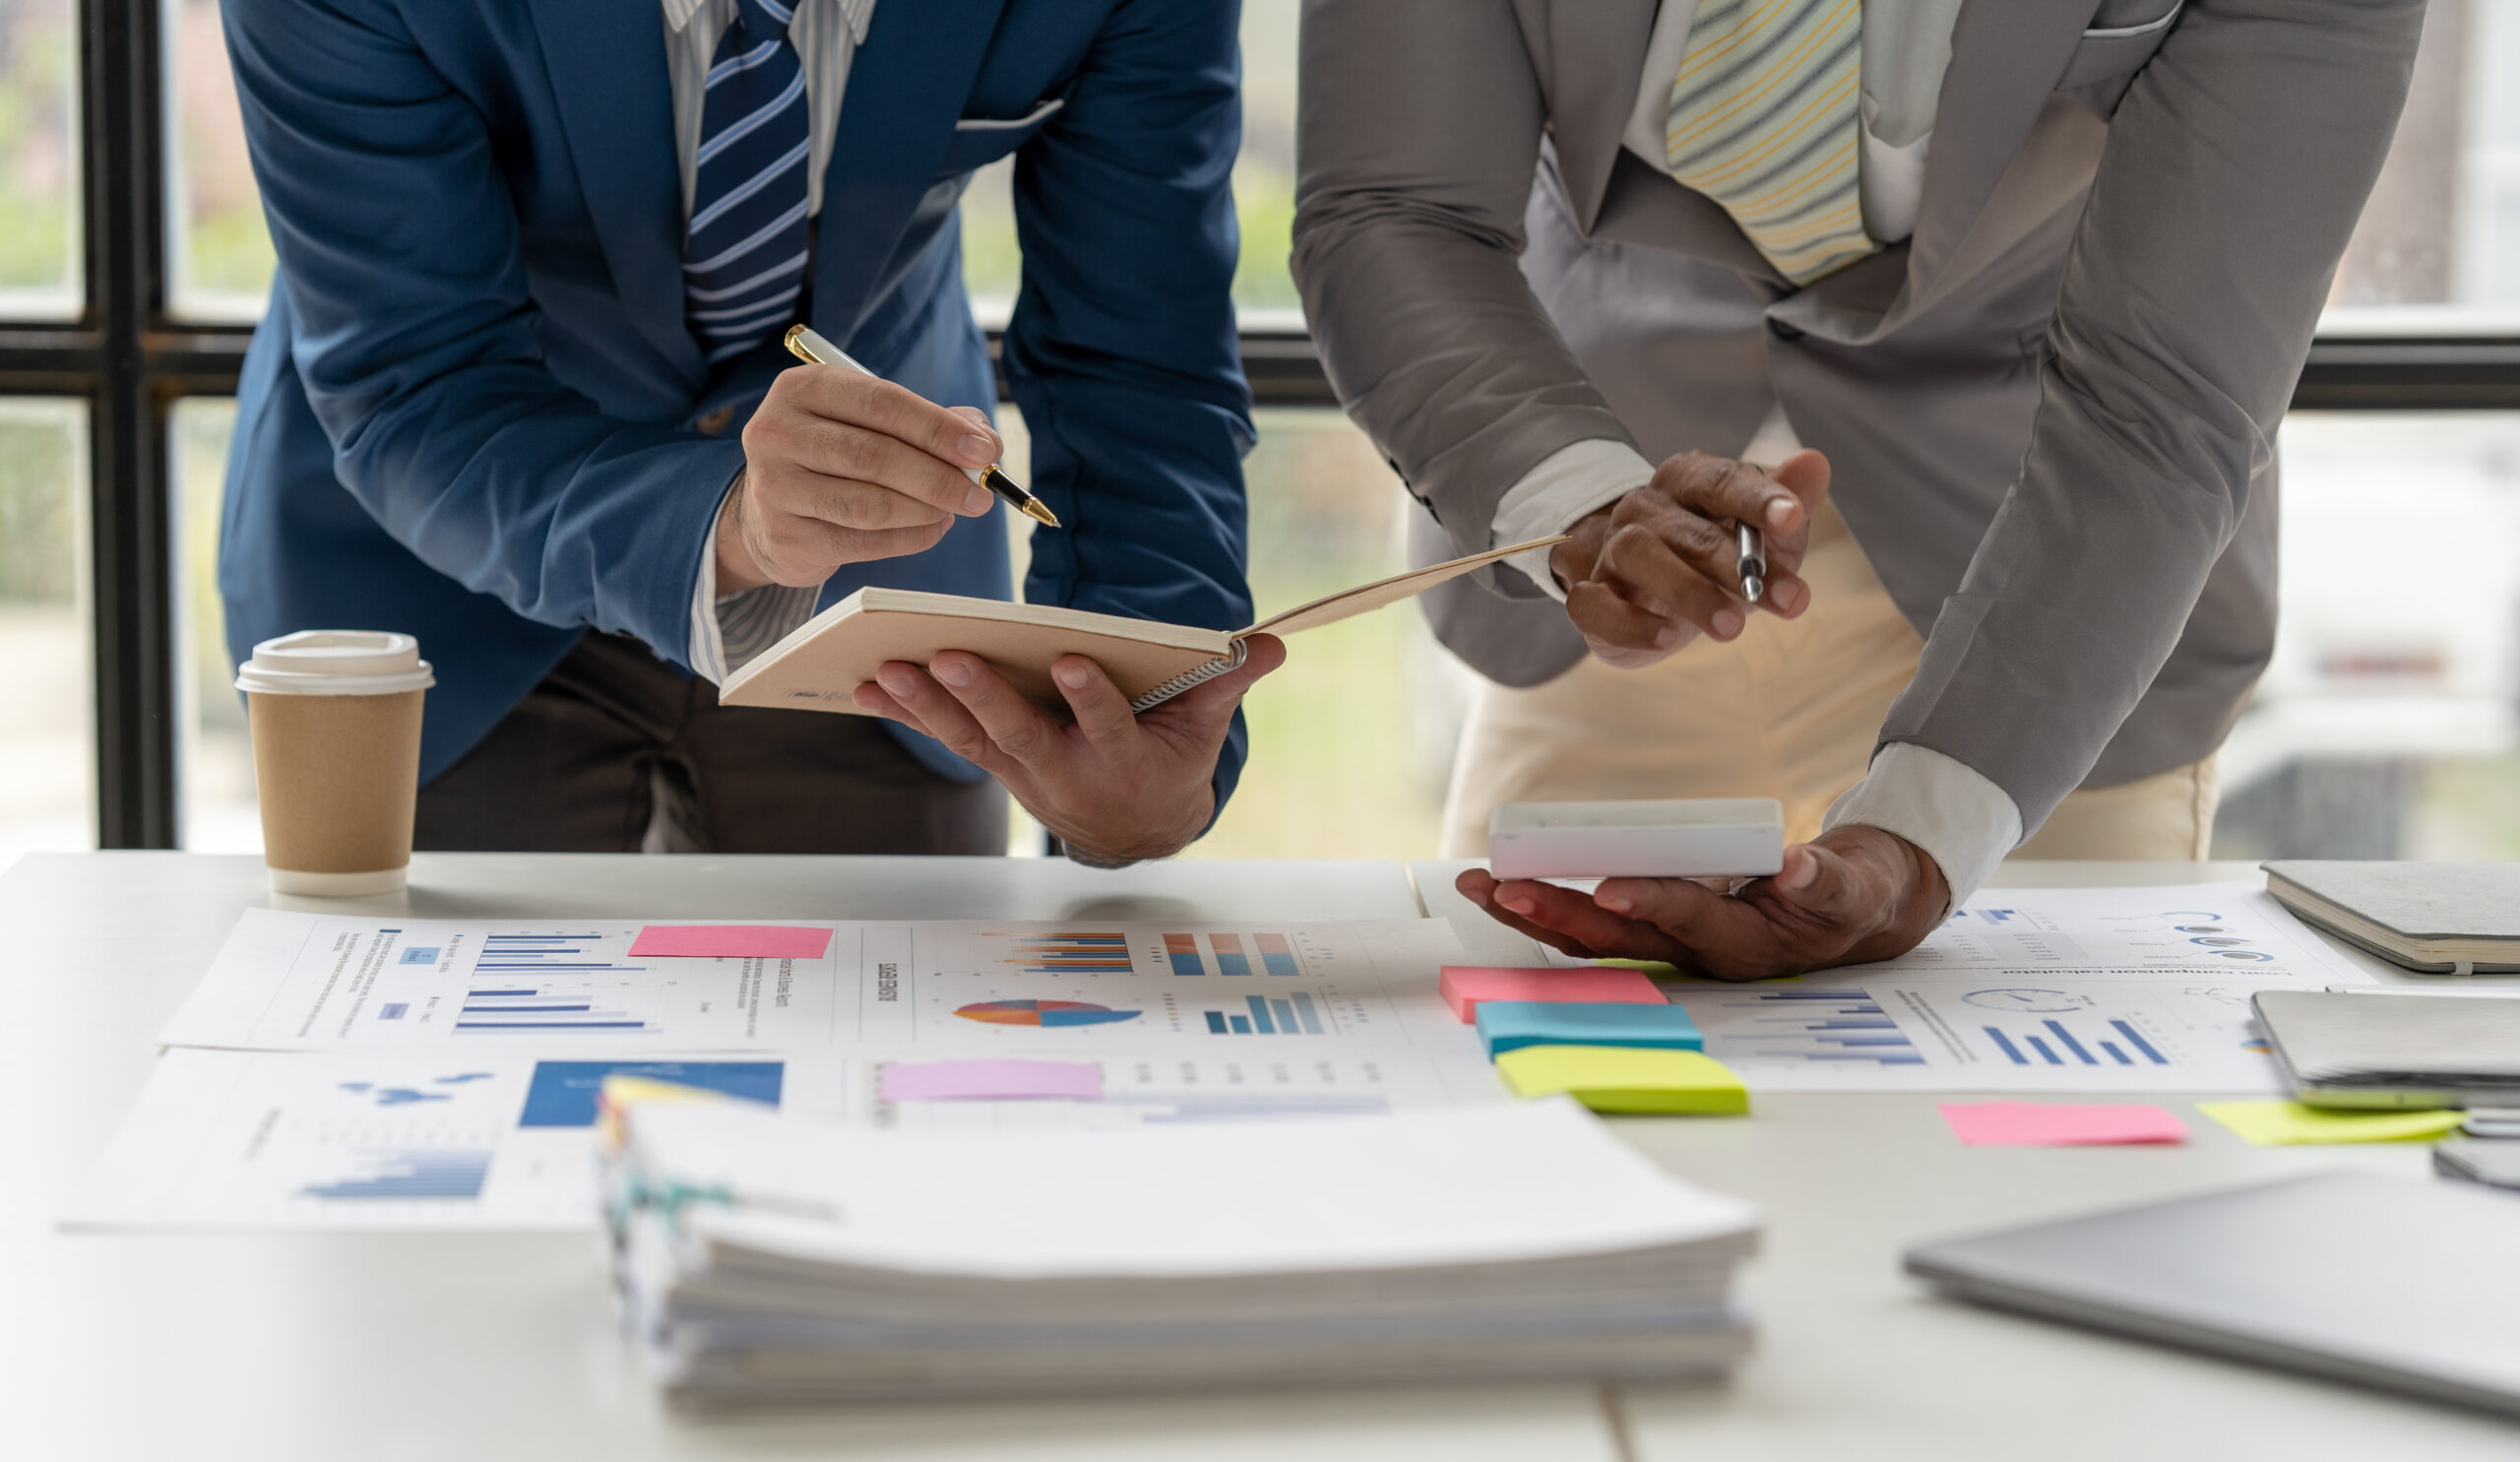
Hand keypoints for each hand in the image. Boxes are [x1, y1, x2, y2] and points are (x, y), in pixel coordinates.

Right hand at [717, 367, 1004, 593]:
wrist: (768, 514)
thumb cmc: (832, 457)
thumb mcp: (869, 423)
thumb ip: (927, 424)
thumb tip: (984, 440)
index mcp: (803, 388)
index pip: (881, 403)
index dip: (938, 428)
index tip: (984, 450)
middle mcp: (777, 432)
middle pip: (874, 456)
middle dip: (939, 477)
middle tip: (981, 492)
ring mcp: (775, 486)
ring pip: (869, 504)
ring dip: (926, 510)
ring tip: (954, 510)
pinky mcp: (785, 535)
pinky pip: (862, 541)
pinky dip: (909, 538)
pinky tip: (932, 529)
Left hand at [851, 635, 1287, 863]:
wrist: (1138, 828)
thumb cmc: (1170, 759)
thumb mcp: (1206, 727)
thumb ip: (1228, 680)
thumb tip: (1271, 642)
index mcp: (1123, 761)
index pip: (1108, 728)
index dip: (1092, 699)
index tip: (1072, 662)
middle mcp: (1067, 773)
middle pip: (1022, 735)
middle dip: (983, 698)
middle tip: (948, 658)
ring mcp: (1026, 772)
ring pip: (974, 739)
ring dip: (929, 706)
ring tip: (888, 669)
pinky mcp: (998, 764)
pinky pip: (950, 739)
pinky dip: (910, 714)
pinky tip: (870, 688)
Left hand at [1457, 824, 1949, 979]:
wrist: (1847, 909)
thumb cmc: (1849, 899)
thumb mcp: (1854, 889)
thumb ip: (1829, 881)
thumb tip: (1796, 867)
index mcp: (1742, 942)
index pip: (1687, 921)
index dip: (1650, 904)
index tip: (1608, 889)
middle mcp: (1693, 949)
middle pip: (1614, 937)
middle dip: (1553, 913)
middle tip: (1499, 887)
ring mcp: (1669, 938)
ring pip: (1591, 933)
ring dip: (1534, 911)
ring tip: (1478, 884)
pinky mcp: (1656, 921)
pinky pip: (1592, 918)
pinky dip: (1548, 900)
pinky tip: (1502, 885)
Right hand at [1549, 448, 1830, 667]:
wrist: (1643, 591)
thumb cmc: (1713, 557)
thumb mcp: (1762, 532)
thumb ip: (1790, 501)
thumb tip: (1815, 463)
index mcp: (1685, 482)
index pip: (1718, 481)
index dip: (1757, 498)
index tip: (1792, 519)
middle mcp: (1643, 509)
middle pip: (1688, 530)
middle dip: (1740, 566)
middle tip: (1789, 601)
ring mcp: (1611, 551)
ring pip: (1638, 555)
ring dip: (1689, 592)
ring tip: (1732, 628)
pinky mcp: (1590, 597)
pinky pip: (1595, 604)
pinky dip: (1631, 623)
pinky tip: (1668, 640)